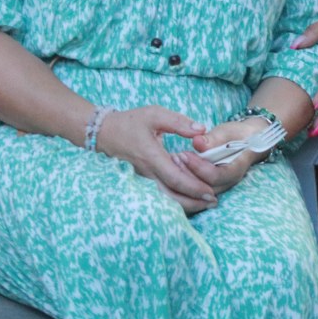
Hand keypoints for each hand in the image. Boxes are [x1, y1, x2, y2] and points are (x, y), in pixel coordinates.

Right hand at [93, 105, 216, 213]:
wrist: (103, 132)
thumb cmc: (130, 122)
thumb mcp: (155, 114)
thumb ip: (179, 122)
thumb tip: (201, 129)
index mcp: (151, 157)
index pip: (175, 178)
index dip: (193, 187)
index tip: (211, 192)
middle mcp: (146, 172)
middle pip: (171, 195)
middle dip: (193, 202)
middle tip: (213, 203)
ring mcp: (142, 178)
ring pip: (164, 198)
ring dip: (185, 203)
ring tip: (205, 204)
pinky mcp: (141, 180)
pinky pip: (159, 194)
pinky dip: (174, 199)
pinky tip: (189, 199)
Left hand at [182, 115, 272, 202]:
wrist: (247, 141)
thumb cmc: (238, 135)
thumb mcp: (228, 131)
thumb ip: (214, 138)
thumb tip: (197, 142)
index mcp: (237, 169)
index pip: (216, 176)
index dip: (198, 167)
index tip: (184, 153)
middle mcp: (228, 183)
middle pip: (204, 188)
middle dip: (187, 174)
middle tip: (174, 157)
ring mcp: (218, 187)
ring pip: (197, 193)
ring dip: (183, 178)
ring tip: (173, 161)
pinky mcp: (209, 186)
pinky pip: (194, 190)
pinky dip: (184, 181)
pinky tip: (174, 168)